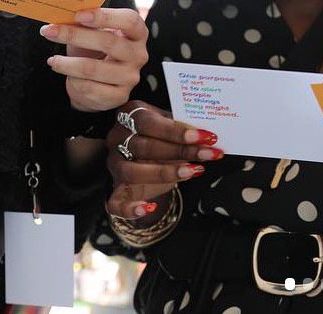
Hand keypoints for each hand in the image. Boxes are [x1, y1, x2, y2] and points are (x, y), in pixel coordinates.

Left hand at [40, 7, 147, 110]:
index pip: (128, 20)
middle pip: (108, 42)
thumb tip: (62, 15)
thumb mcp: (92, 33)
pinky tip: (68, 76)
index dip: (104, 17)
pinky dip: (73, 81)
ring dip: (67, 64)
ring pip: (93, 68)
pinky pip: (89, 88)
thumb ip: (85, 23)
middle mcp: (139, 54)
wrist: (99, 83)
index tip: (78, 15)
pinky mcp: (119, 96)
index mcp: (137, 33)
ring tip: (53, 60)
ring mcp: (130, 77)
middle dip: (74, 35)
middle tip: (49, 32)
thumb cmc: (95, 50)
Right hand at [104, 100, 222, 219]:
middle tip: (207, 154)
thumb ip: (183, 131)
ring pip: (132, 171)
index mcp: (129, 115)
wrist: (148, 158)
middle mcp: (117, 138)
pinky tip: (149, 208)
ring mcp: (114, 164)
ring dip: (164, 173)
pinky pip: (116, 202)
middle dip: (179, 151)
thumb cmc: (162, 137)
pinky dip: (130, 208)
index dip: (176, 131)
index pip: (148, 122)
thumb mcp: (171, 129)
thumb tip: (208, 138)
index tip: (203, 136)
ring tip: (192, 172)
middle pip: (143, 146)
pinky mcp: (116, 188)